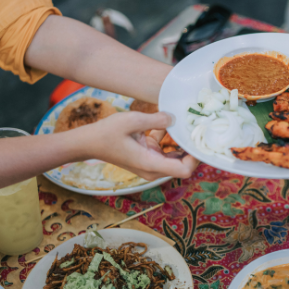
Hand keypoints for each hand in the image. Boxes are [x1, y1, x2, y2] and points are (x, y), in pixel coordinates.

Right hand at [76, 111, 198, 179]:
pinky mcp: (147, 155)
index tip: (200, 141)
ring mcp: (150, 163)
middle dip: (192, 149)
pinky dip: (169, 139)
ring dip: (182, 143)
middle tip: (200, 130)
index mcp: (151, 164)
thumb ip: (156, 119)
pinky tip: (171, 122)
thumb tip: (174, 118)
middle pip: (183, 164)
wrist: (88, 142)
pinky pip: (165, 150)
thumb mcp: (132, 121)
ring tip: (190, 125)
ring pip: (175, 157)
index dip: (195, 158)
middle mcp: (153, 168)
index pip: (184, 170)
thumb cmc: (107, 133)